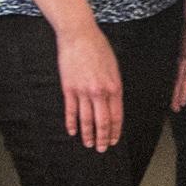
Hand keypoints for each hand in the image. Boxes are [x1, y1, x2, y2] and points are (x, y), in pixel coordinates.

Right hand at [56, 22, 124, 150]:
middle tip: (101, 149)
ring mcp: (83, 91)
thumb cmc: (99, 49)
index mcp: (114, 87)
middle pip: (102, 122)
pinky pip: (71, 110)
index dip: (114, 131)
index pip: (116, 116)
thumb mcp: (114, 68)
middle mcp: (100, 92)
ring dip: (87, 134)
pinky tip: (72, 132)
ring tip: (88, 144)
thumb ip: (114, 87)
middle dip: (102, 138)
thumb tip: (113, 103)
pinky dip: (71, 123)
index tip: (113, 140)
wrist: (79, 36)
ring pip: (86, 119)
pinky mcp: (69, 88)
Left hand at [172, 0, 185, 111]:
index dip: (185, 84)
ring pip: (184, 61)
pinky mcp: (184, 22)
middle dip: (182, 88)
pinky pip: (180, 49)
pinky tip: (174, 70)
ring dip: (180, 79)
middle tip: (175, 107)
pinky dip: (178, 64)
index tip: (179, 101)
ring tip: (175, 96)